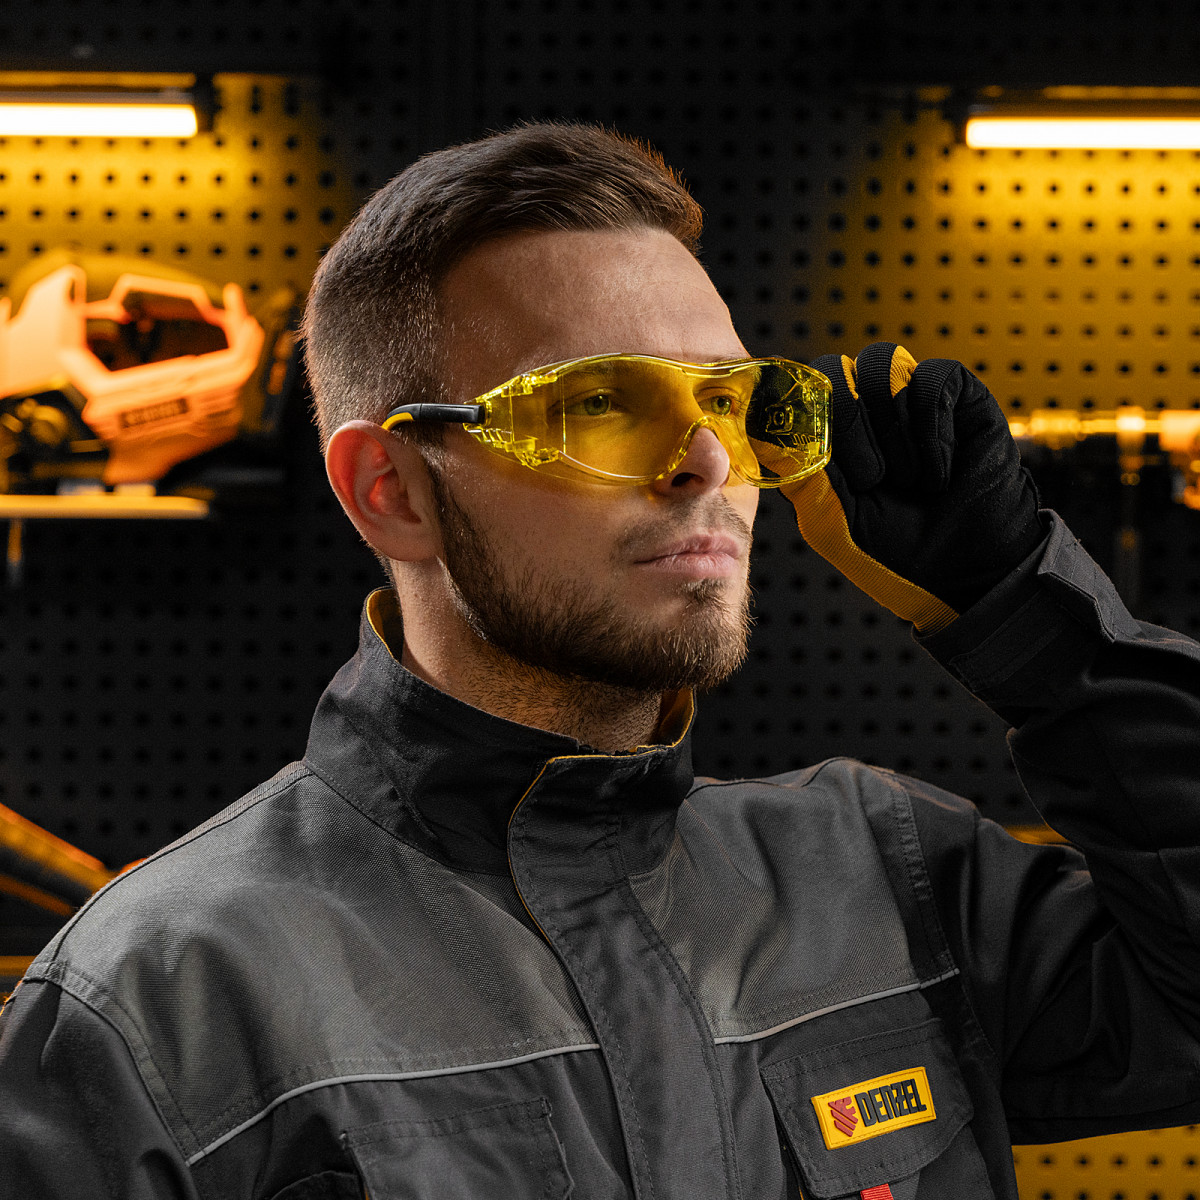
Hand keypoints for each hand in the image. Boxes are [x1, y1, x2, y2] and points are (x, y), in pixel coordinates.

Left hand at [781, 342, 1042, 632]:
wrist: (967, 573)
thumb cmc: (897, 554)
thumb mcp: (831, 525)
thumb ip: (799, 478)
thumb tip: (765, 436)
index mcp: (827, 438)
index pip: (796, 392)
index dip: (799, 411)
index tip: (814, 450)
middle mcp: (864, 410)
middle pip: (832, 370)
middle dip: (847, 424)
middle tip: (872, 480)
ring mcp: (908, 399)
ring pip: (880, 365)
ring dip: (891, 427)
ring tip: (909, 480)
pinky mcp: (959, 397)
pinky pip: (932, 378)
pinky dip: (931, 428)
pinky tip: (939, 471)